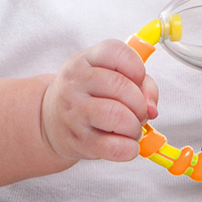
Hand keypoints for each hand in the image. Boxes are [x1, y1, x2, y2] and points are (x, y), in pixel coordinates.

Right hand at [41, 40, 158, 162]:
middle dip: (140, 103)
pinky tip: (126, 144)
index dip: (137, 68)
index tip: (137, 81)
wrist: (49, 121)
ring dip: (134, 126)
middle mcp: (75, 83)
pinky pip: (114, 147)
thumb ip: (140, 84)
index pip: (116, 52)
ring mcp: (75, 113)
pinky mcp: (79, 142)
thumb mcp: (107, 76)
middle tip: (138, 112)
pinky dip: (129, 148)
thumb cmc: (88, 96)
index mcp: (85, 60)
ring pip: (117, 116)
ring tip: (131, 128)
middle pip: (121, 86)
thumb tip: (151, 107)